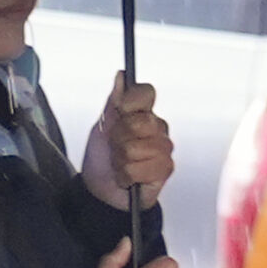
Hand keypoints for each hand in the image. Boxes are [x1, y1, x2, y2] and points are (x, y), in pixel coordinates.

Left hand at [85, 74, 174, 201]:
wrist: (101, 191)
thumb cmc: (102, 158)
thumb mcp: (102, 126)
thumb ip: (114, 101)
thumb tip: (122, 76)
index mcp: (142, 113)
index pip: (146, 92)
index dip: (130, 102)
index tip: (120, 111)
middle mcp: (156, 127)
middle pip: (139, 122)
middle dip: (119, 138)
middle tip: (116, 146)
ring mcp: (163, 148)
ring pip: (137, 148)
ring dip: (121, 160)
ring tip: (121, 164)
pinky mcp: (165, 168)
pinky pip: (140, 167)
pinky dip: (127, 175)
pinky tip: (128, 177)